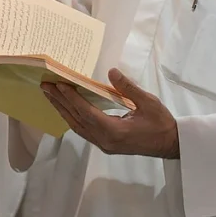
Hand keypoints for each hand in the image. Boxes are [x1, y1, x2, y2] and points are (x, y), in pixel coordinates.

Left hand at [42, 68, 179, 158]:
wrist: (169, 144)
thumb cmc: (161, 123)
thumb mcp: (148, 102)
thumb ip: (128, 88)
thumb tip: (112, 71)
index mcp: (115, 131)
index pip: (87, 113)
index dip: (72, 99)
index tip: (58, 85)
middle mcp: (105, 140)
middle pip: (77, 120)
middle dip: (60, 103)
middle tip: (45, 87)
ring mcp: (104, 144)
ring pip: (78, 127)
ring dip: (64, 111)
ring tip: (51, 96)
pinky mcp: (106, 144)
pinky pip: (84, 131)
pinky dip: (73, 118)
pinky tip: (67, 109)